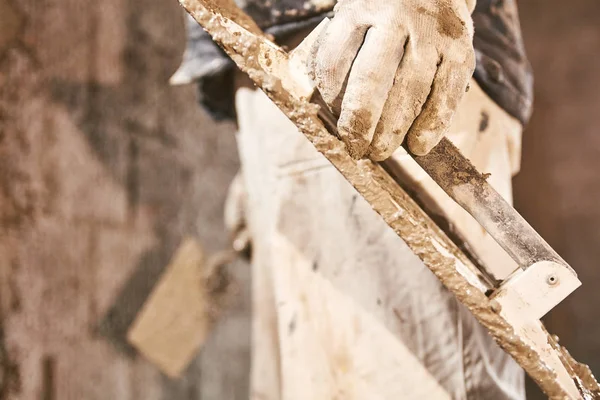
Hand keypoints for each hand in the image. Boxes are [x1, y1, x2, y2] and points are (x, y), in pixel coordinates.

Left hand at [309, 0, 475, 159]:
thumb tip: (332, 107)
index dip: (330, 96)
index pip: (335, 59)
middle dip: (360, 121)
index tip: (333, 118)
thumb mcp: (356, 15)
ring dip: (393, 129)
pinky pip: (447, 92)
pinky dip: (433, 123)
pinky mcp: (460, 46)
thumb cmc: (385, 10)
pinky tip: (419, 145)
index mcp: (359, 7)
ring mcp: (430, 32)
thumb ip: (342, 51)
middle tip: (356, 147)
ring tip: (380, 152)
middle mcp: (395, 16)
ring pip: (409, 89)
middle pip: (371, 78)